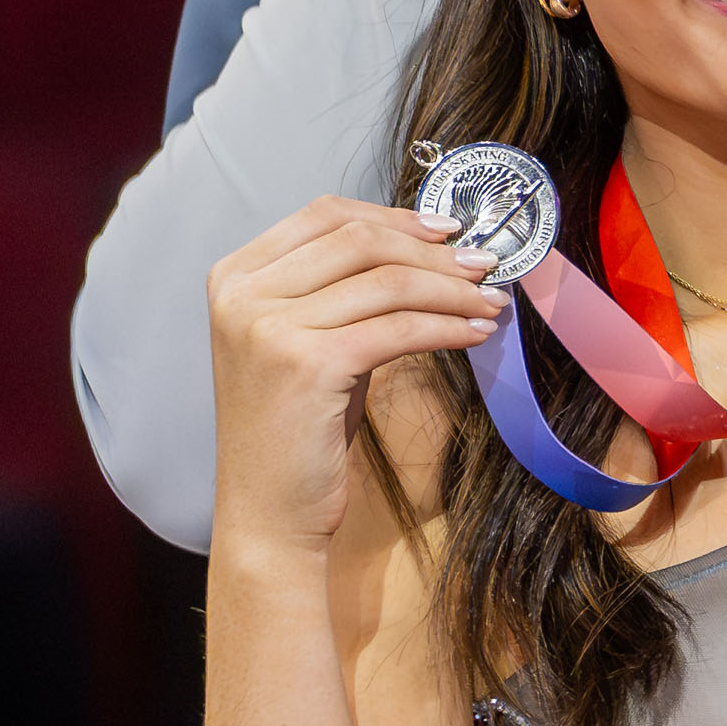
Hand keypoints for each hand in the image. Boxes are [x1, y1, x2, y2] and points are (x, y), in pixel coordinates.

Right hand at [206, 199, 504, 564]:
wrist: (268, 509)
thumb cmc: (299, 427)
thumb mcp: (307, 341)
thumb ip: (342, 291)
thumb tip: (428, 249)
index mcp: (235, 276)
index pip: (325, 215)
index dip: (396, 216)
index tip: (449, 229)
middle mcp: (243, 294)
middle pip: (360, 241)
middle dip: (434, 251)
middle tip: (484, 267)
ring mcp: (268, 327)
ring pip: (388, 282)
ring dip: (453, 290)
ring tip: (491, 303)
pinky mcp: (306, 364)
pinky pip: (400, 328)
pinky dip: (447, 326)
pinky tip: (476, 334)